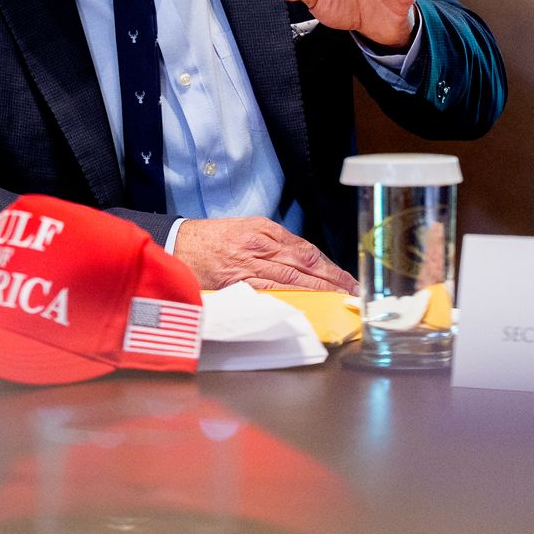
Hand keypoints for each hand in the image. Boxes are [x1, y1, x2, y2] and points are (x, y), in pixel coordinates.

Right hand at [173, 217, 359, 292]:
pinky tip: (307, 305)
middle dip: (332, 280)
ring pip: (292, 278)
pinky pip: (270, 290)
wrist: (180, 243)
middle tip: (353, 292)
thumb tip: (302, 261)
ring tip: (338, 301)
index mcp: (266, 230)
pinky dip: (291, 298)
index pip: (307, 250)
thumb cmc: (214, 238)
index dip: (330, 267)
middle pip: (305, 264)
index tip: (347, 279)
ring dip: (318, 291)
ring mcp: (250, 264)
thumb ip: (274, 243)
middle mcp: (261, 245)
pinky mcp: (238, 281)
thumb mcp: (247, 229)